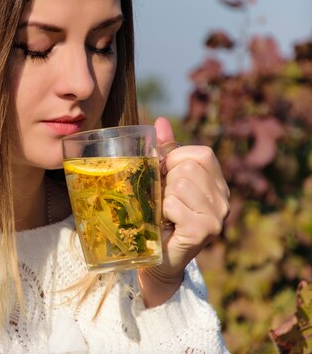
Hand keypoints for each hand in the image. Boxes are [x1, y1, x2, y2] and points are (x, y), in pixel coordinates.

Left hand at [137, 117, 229, 307]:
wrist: (158, 260)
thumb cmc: (160, 217)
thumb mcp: (163, 180)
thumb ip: (165, 151)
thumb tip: (160, 121)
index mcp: (217, 183)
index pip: (201, 154)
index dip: (176, 160)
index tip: (165, 176)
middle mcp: (224, 199)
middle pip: (189, 168)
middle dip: (166, 181)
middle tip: (162, 200)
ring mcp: (217, 216)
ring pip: (180, 185)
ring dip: (163, 197)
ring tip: (164, 212)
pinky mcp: (204, 231)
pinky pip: (174, 205)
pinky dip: (162, 212)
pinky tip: (166, 224)